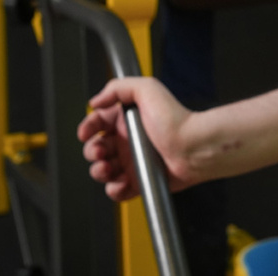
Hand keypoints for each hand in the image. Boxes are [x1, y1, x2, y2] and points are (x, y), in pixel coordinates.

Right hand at [77, 77, 193, 201]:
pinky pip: (117, 190)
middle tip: (100, 152)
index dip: (87, 128)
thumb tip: (96, 101)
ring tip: (107, 168)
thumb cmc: (175, 120)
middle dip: (92, 152)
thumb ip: (118, 88)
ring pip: (102, 170)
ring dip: (98, 171)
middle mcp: (128, 141)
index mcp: (127, 120)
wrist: (193, 147)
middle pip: (96, 149)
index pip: (97, 123)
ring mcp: (133, 162)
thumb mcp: (147, 89)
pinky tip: (121, 182)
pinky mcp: (139, 181)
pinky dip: (114, 189)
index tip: (85, 133)